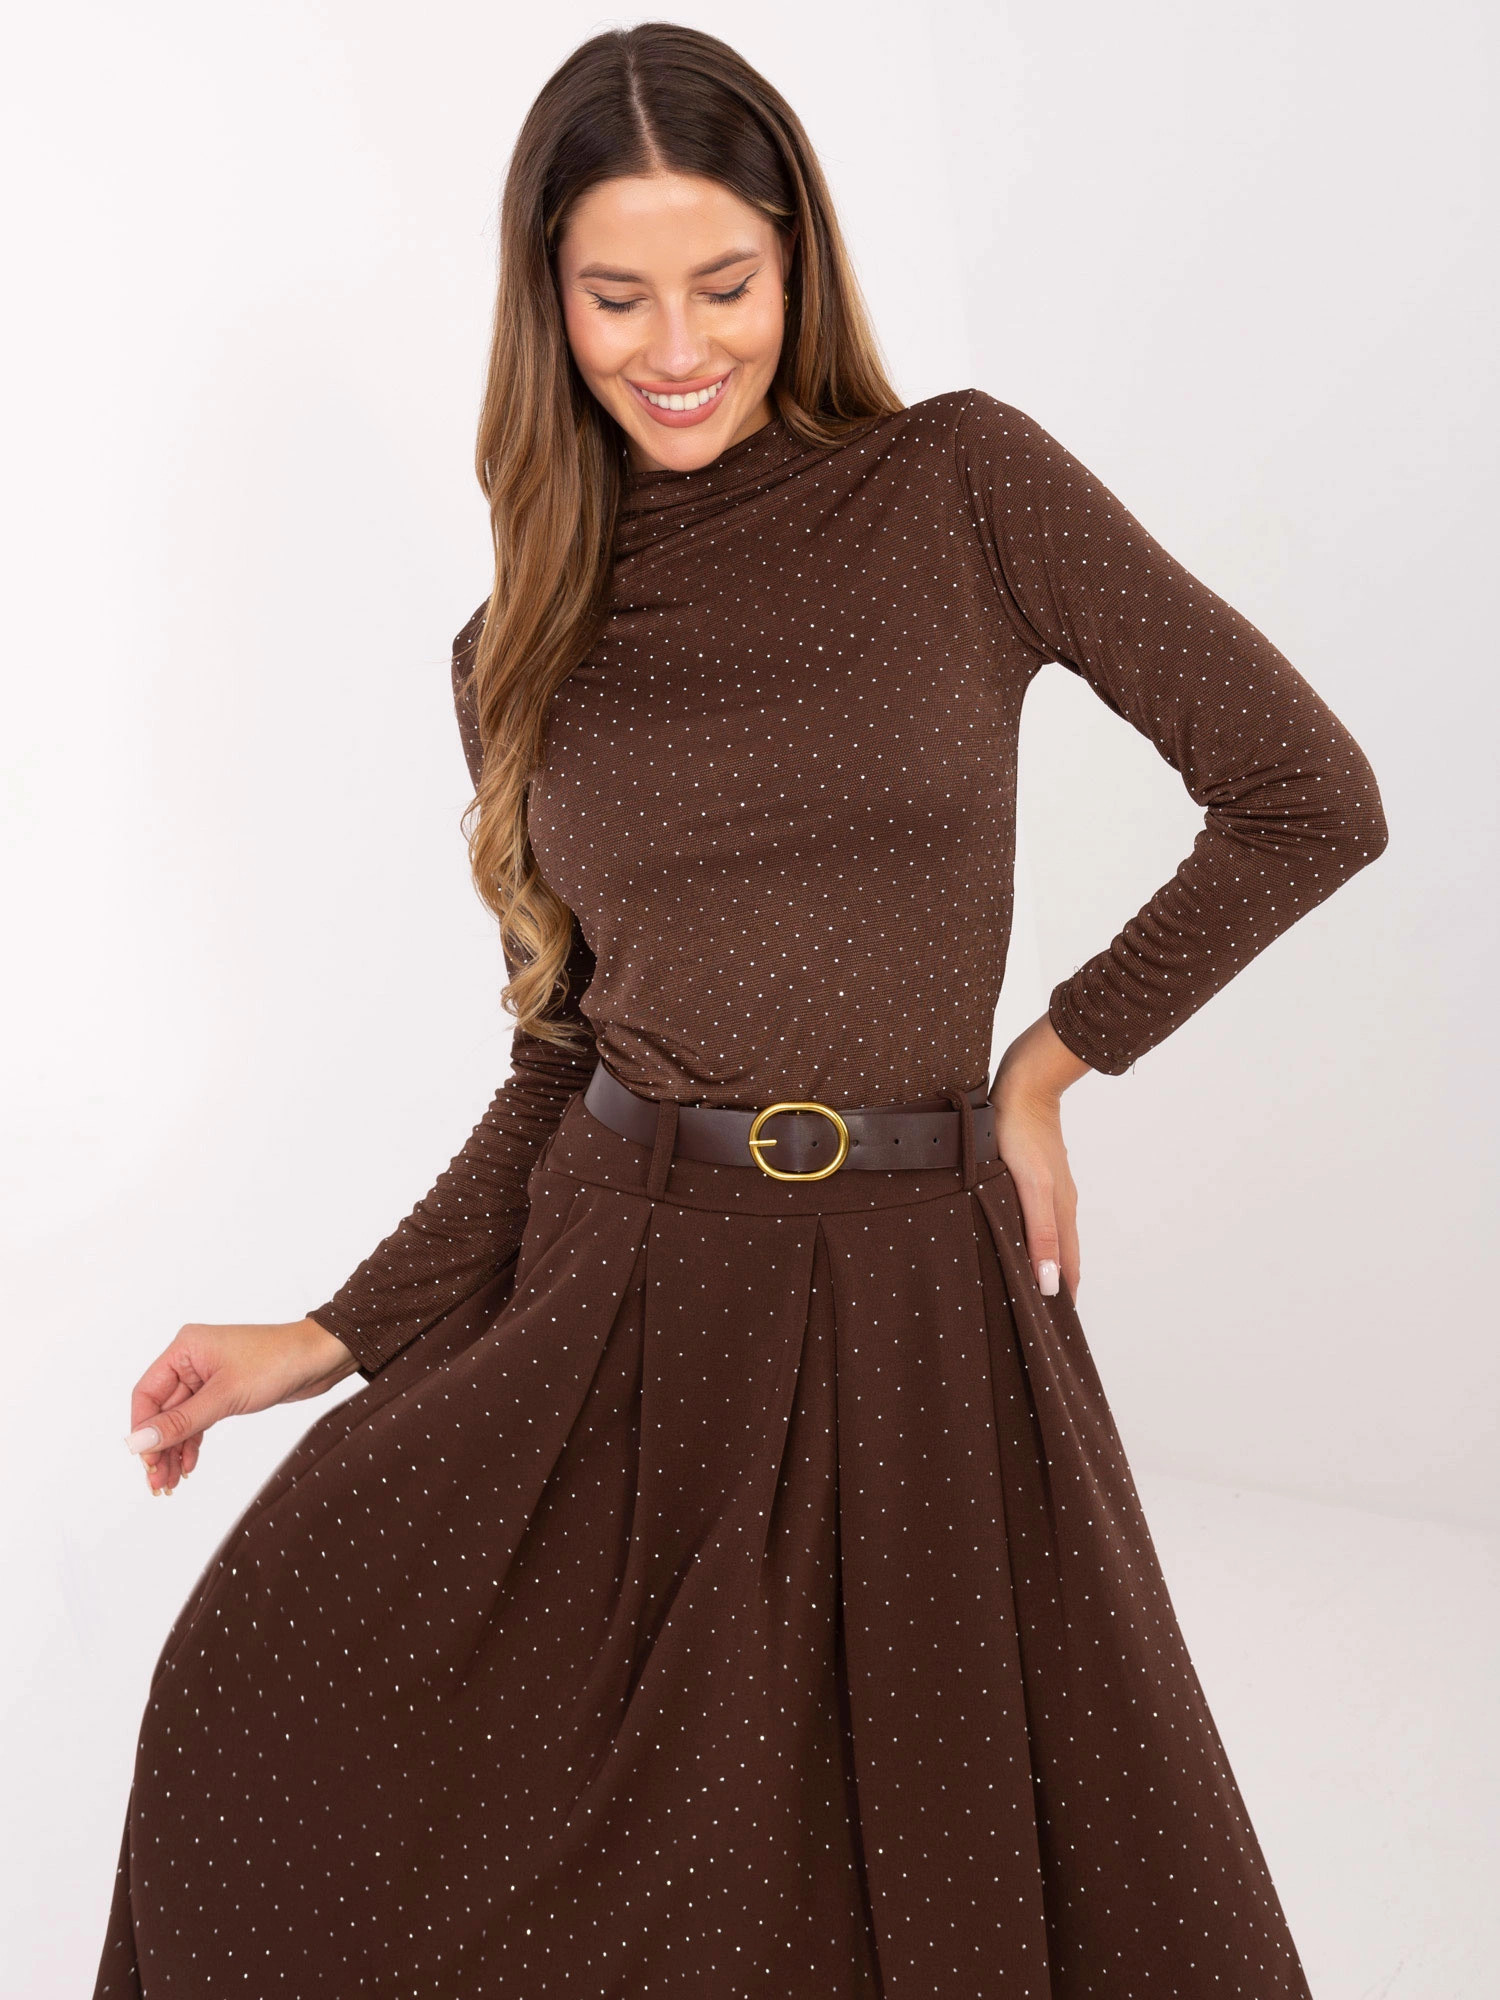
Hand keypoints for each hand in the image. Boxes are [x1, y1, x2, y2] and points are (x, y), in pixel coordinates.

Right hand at [123, 1317, 359, 1495]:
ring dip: (174, 1450)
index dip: (142, 1430)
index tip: (145, 1462)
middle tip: (157, 1484)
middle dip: (159, 1447)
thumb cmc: (277, 1362)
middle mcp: (192, 1360)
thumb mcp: (225, 1396)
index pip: (147, 1393)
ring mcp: (208, 1376)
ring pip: (180, 1419)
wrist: (321, 1358)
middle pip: (161, 1410)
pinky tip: (189, 1466)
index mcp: (184, 1348)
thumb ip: (181, 1422)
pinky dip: (193, 1442)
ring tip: (171, 1484)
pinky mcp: (225, 1390)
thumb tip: (138, 1443)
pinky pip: (199, 1419)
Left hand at [989, 1013, 1091, 1303]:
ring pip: (1048, 1233)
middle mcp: (1059, 1202)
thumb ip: (1040, 1235)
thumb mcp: (1029, 1188)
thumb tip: (1051, 1284)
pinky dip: (1031, 1235)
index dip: (1065, 1299)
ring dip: (1044, 1260)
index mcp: (1062, 1212)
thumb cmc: (1021, 1133)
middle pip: (1062, 1254)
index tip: (1056, 1332)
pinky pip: (1036, 1213)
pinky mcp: (1034, 1170)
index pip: (1069, 1269)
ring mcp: (1048, 1186)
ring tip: (1030, 1284)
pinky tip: (1016, 1235)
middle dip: (1056, 1285)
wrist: (1024, 1082)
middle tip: (1041, 1318)